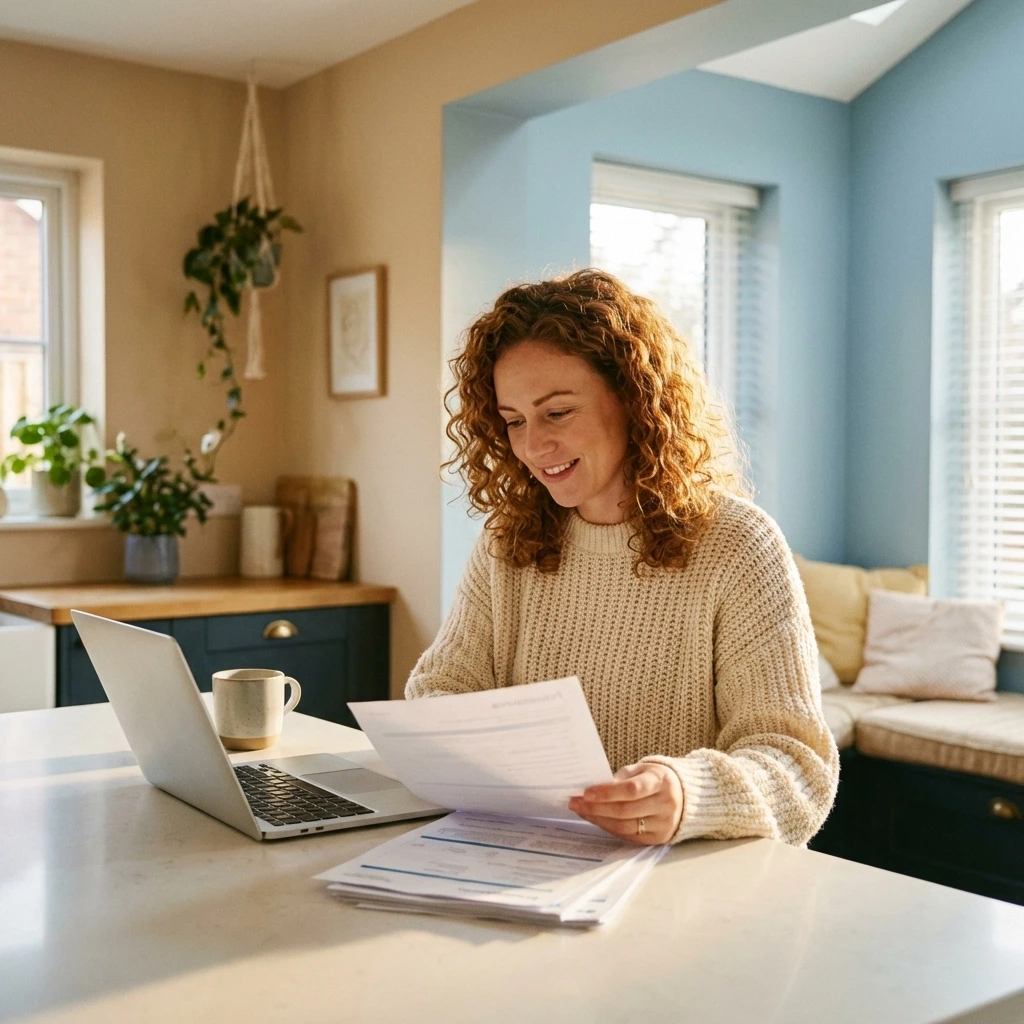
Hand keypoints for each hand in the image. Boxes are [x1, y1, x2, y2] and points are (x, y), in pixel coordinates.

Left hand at [568, 762, 683, 844]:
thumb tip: (593, 790)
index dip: (607, 793)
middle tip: (575, 803)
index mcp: (661, 782)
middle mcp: (665, 805)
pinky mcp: (658, 839)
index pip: (632, 790)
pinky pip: (628, 836)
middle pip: (625, 811)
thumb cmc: (656, 779)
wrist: (684, 796)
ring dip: (599, 820)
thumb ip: (621, 778)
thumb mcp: (642, 769)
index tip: (586, 793)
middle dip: (596, 808)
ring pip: (624, 827)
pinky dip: (609, 828)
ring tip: (581, 811)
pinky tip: (596, 819)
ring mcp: (663, 825)